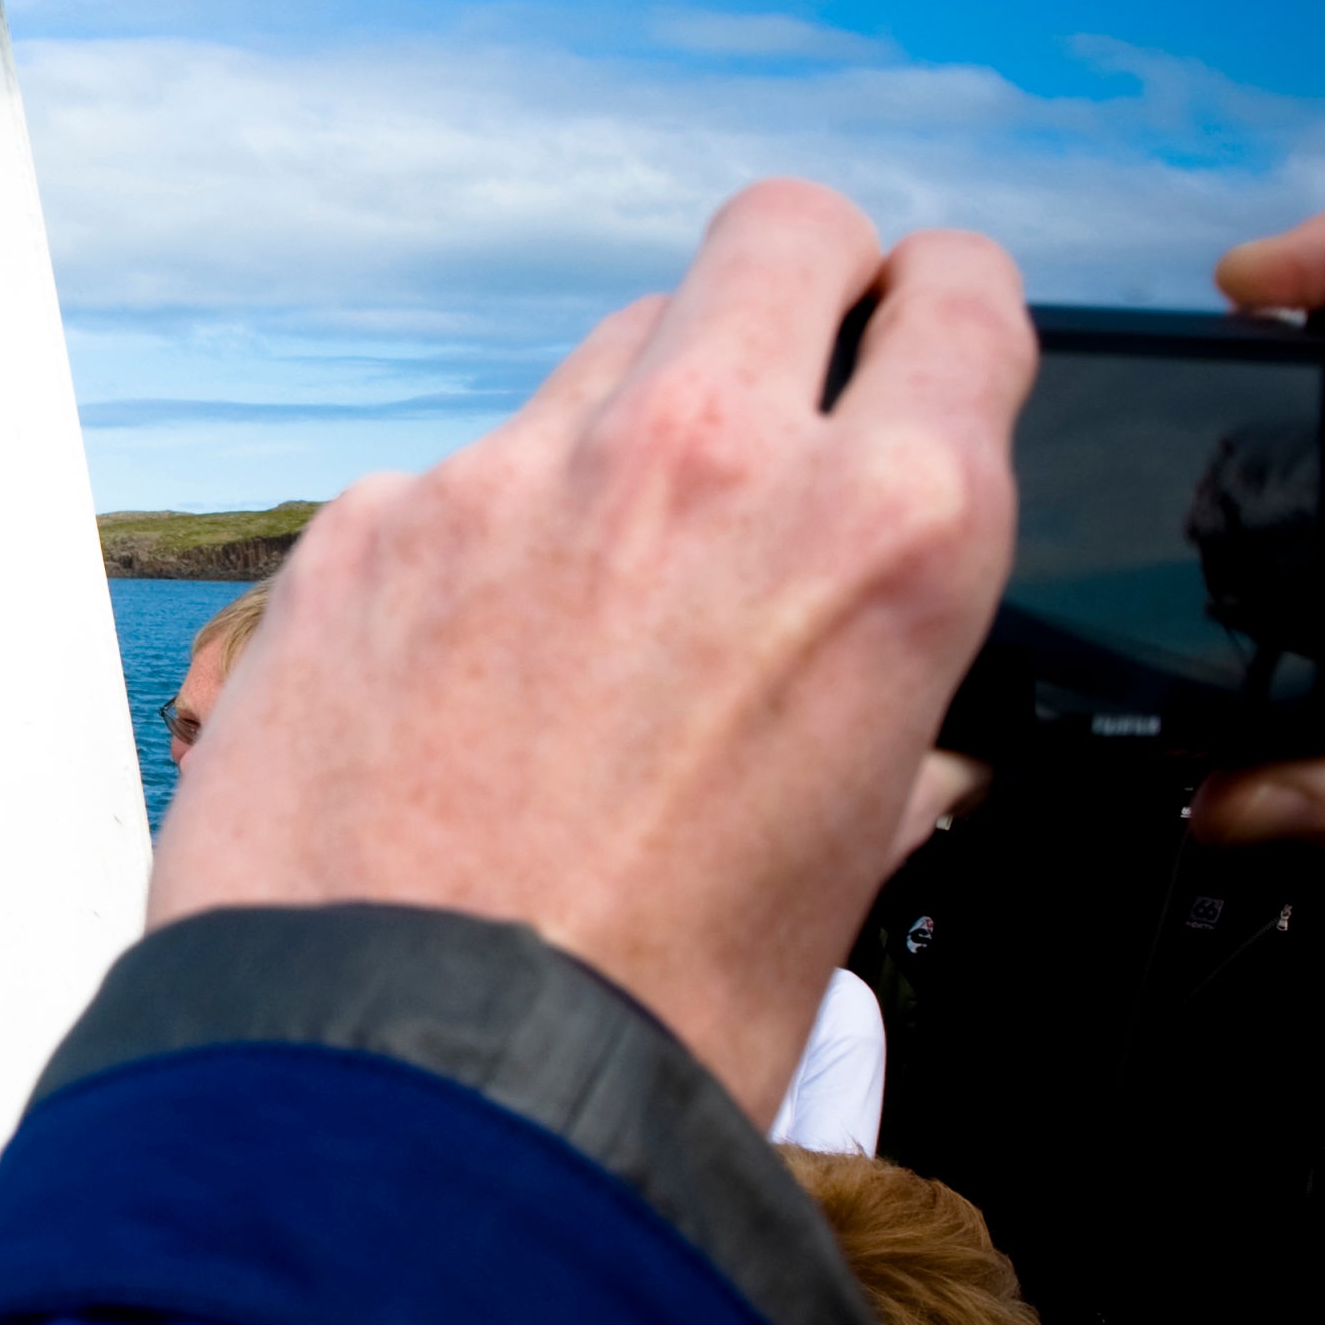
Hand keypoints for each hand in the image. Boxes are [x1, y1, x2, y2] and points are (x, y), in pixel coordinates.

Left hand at [153, 181, 1032, 1121]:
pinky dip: (468, 550)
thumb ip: (895, 733)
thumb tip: (913, 723)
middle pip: (779, 234)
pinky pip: (450, 481)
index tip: (913, 343)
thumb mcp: (852, 865)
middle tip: (777, 399)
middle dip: (794, 293)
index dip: (936, 313)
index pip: (957, 293)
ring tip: (597, 605)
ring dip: (624, 436)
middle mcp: (703, 459)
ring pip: (604, 357)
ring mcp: (515, 473)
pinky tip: (454, 687)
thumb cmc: (644, 1016)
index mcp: (884, 531)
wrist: (414, 1091)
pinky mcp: (366, 522)